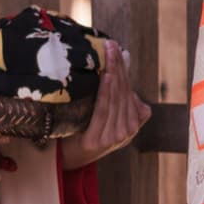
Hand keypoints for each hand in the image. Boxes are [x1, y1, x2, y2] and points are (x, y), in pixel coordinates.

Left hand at [62, 39, 150, 170]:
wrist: (69, 158)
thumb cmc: (87, 131)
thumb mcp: (108, 116)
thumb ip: (118, 101)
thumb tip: (122, 80)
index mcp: (134, 123)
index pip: (128, 89)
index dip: (123, 68)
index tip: (115, 48)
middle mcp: (128, 131)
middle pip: (122, 91)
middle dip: (118, 66)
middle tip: (110, 45)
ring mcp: (115, 137)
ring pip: (115, 98)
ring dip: (113, 74)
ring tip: (109, 55)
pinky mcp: (98, 140)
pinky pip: (103, 110)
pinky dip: (106, 93)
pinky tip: (106, 77)